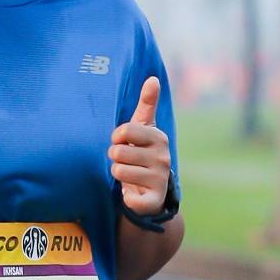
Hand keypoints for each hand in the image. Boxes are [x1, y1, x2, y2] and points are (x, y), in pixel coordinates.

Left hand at [110, 77, 171, 215]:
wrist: (151, 189)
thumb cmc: (141, 152)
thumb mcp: (143, 127)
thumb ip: (147, 103)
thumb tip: (153, 78)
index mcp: (158, 138)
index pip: (124, 131)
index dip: (116, 138)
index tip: (123, 142)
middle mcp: (163, 158)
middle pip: (118, 152)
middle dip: (116, 158)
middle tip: (126, 162)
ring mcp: (160, 179)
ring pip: (119, 172)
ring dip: (118, 175)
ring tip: (129, 175)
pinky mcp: (155, 201)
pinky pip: (130, 198)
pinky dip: (127, 197)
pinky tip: (133, 193)